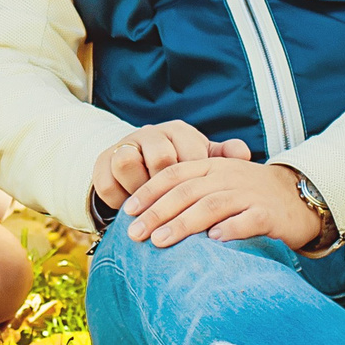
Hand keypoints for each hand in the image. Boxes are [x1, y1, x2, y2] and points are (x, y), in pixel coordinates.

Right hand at [89, 120, 253, 212]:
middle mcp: (149, 134)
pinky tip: (131, 211)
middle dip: (169, 188)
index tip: (203, 202)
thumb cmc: (180, 168)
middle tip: (178, 212)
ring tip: (152, 211)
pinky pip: (107, 183)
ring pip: (127, 162)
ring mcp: (123, 147)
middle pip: (160, 157)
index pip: (190, 151)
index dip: (197, 181)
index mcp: (178, 132)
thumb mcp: (203, 162)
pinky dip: (119, 200)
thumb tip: (243, 153)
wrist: (139, 171)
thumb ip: (223, 157)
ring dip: (140, 189)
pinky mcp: (101, 166)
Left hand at [123, 158, 326, 249]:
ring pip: (211, 205)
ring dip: (184, 223)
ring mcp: (249, 194)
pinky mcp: (269, 213)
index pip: (173, 174)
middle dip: (158, 212)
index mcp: (211, 166)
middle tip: (136, 233)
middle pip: (186, 191)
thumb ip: (190, 192)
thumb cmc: (248, 195)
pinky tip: (213, 241)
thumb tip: (148, 216)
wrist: (298, 197)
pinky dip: (230, 229)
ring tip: (161, 241)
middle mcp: (227, 176)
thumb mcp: (218, 184)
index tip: (127, 211)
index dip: (149, 191)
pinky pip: (248, 220)